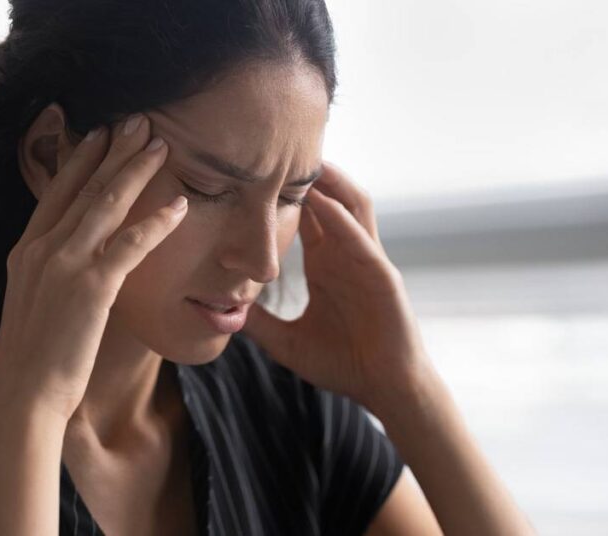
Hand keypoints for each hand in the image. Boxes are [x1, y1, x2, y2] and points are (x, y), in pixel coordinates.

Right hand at [0, 113, 187, 420]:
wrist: (22, 395)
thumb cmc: (35, 358)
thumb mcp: (36, 303)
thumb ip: (53, 274)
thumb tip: (78, 263)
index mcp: (26, 251)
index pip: (57, 192)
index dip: (81, 159)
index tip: (101, 133)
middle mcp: (41, 249)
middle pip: (83, 187)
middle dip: (114, 150)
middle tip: (140, 120)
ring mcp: (64, 265)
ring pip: (106, 204)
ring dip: (136, 170)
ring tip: (161, 143)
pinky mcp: (90, 288)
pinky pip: (130, 245)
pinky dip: (157, 222)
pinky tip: (181, 205)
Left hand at [242, 162, 433, 412]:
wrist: (384, 389)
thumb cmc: (344, 364)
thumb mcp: (288, 341)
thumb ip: (260, 324)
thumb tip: (223, 313)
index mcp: (327, 264)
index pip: (305, 215)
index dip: (281, 191)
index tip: (251, 169)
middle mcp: (347, 254)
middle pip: (329, 198)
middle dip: (306, 171)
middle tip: (274, 142)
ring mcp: (367, 260)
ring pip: (352, 205)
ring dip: (331, 181)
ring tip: (303, 157)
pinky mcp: (382, 276)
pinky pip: (362, 239)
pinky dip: (342, 218)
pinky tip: (322, 202)